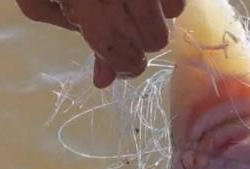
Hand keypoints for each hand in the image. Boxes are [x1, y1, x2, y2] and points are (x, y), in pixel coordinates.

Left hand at [16, 0, 185, 87]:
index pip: (120, 50)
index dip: (124, 65)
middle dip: (140, 40)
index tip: (123, 66)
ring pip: (174, 12)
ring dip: (156, 12)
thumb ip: (74, 36)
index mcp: (87, 1)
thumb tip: (104, 80)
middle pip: (155, 39)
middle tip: (122, 25)